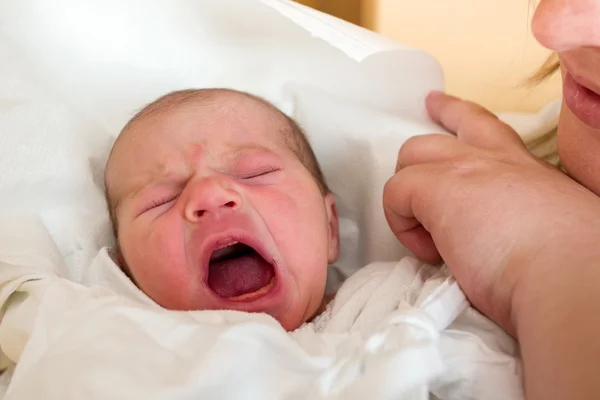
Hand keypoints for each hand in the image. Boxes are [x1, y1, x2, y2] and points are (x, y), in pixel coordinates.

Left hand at [383, 92, 599, 334]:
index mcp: (525, 171)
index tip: (437, 105)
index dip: (457, 116)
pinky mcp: (438, 189)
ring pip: (412, 155)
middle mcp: (496, 162)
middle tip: (407, 172)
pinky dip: (402, 225)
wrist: (570, 278)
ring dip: (408, 194)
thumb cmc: (570, 267)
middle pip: (439, 137)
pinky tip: (429, 253)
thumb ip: (526, 221)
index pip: (486, 130)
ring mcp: (464, 169)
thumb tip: (515, 249)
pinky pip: (396, 192)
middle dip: (416, 156)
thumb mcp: (553, 225)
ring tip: (427, 235)